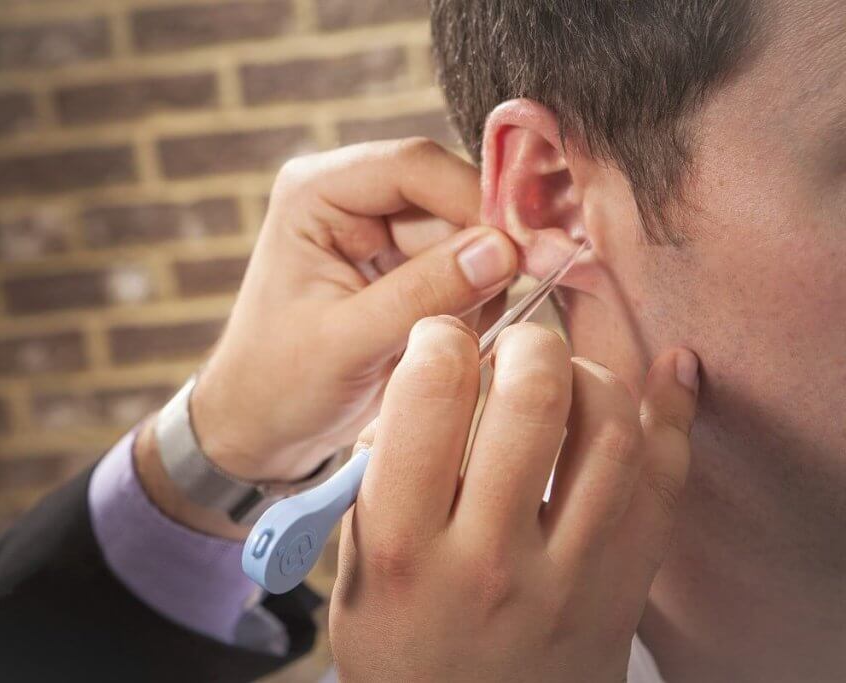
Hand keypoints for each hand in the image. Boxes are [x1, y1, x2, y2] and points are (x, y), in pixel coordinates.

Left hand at [192, 140, 517, 481]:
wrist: (261, 426)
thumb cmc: (278, 384)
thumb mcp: (346, 343)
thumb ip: (421, 294)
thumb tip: (500, 251)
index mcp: (316, 191)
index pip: (414, 166)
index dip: (474, 200)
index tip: (518, 253)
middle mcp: (351, 196)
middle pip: (449, 198)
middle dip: (478, 256)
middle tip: (486, 317)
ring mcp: (381, 230)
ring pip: (466, 236)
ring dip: (475, 288)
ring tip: (444, 342)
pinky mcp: (403, 265)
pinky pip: (465, 268)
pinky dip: (471, 304)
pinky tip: (447, 342)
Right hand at [329, 318, 698, 681]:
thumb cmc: (402, 650)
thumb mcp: (358, 569)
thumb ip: (383, 476)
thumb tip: (430, 379)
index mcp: (405, 547)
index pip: (430, 398)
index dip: (440, 340)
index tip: (443, 341)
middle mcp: (490, 559)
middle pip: (534, 398)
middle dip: (527, 342)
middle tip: (515, 349)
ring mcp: (569, 578)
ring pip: (611, 431)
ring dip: (591, 375)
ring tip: (565, 377)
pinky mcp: (623, 590)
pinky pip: (667, 483)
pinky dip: (674, 414)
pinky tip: (670, 372)